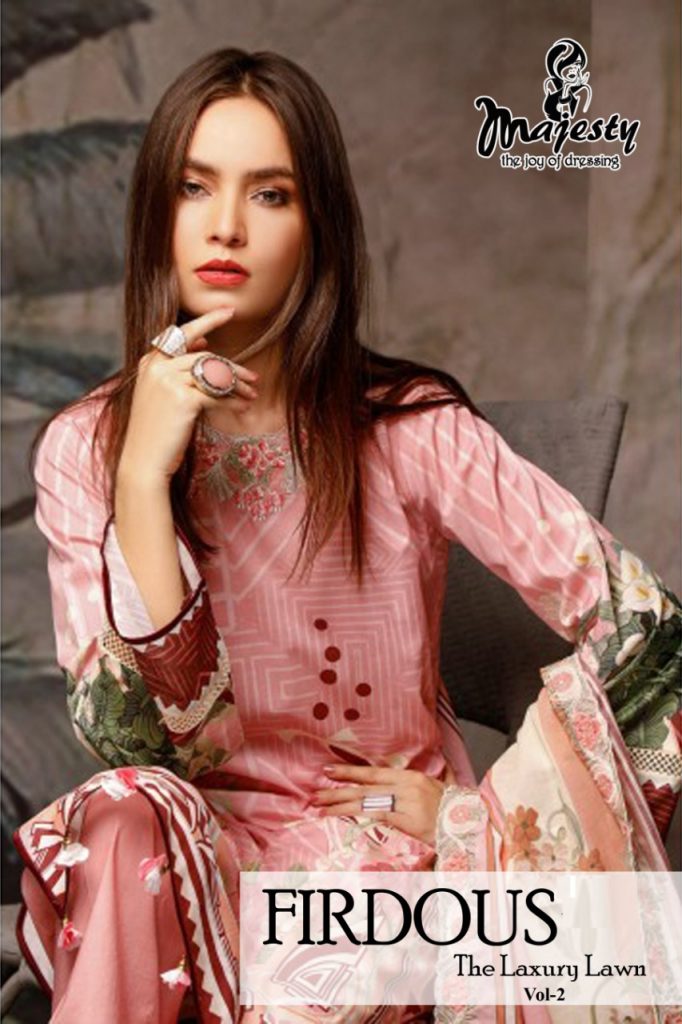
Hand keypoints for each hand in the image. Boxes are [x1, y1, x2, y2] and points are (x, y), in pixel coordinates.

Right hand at [120, 307, 258, 483]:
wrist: (143, 461)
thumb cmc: (155, 431)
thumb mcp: (161, 394)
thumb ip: (177, 369)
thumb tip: (205, 344)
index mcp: (150, 362)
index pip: (182, 334)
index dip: (207, 321)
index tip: (228, 312)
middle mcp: (157, 367)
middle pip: (206, 357)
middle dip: (233, 367)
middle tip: (254, 377)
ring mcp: (169, 382)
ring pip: (214, 375)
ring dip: (238, 385)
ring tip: (252, 394)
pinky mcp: (184, 399)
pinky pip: (217, 396)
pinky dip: (233, 402)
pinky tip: (244, 408)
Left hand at [311, 764, 445, 846]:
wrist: (469, 824)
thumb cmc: (455, 810)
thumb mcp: (441, 788)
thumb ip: (432, 778)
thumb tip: (433, 768)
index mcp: (411, 777)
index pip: (374, 772)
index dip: (350, 771)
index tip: (329, 769)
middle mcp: (405, 785)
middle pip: (364, 785)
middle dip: (338, 787)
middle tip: (316, 790)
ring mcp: (404, 801)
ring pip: (364, 800)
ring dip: (338, 803)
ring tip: (318, 805)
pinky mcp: (404, 818)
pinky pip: (372, 814)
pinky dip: (351, 814)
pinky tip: (336, 816)